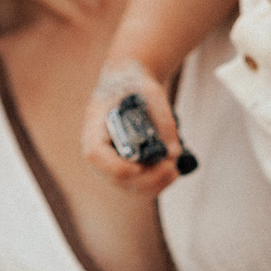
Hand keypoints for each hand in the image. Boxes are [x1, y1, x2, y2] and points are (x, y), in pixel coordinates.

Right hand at [79, 57, 186, 196]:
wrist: (127, 84)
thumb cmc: (134, 84)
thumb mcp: (151, 91)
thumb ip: (163, 119)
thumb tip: (175, 152)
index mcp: (95, 126)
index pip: (95, 154)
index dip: (116, 166)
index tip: (139, 167)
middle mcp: (99, 151)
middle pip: (116, 178)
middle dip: (147, 178)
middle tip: (172, 167)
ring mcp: (111, 164)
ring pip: (130, 187)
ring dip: (155, 183)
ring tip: (175, 169)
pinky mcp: (126, 169)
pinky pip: (139, 186)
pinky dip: (157, 183)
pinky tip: (171, 172)